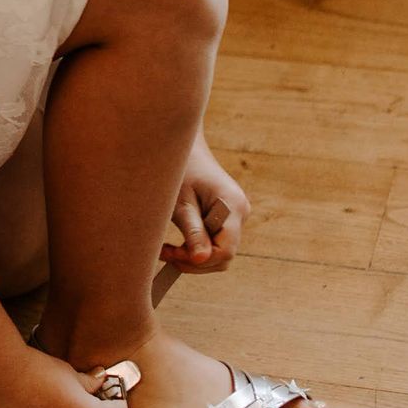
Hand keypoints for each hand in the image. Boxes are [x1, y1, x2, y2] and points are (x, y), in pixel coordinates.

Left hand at [162, 139, 249, 273]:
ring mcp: (236, 214)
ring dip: (194, 256)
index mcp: (233, 206)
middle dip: (195, 261)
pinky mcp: (227, 216)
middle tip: (166, 253)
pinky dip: (197, 246)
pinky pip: (216, 242)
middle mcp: (241, 212)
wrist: (184, 147)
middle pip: (224, 255)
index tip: (173, 254)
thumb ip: (193, 231)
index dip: (200, 260)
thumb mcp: (181, 202)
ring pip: (220, 251)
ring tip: (168, 248)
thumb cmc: (180, 170)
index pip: (225, 250)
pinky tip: (177, 244)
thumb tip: (201, 260)